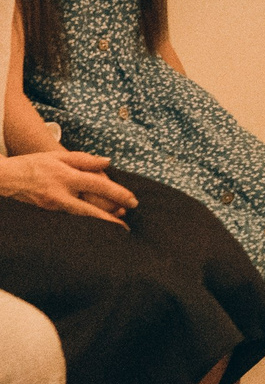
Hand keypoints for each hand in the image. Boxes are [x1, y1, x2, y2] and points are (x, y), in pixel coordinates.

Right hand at [0, 149, 135, 225]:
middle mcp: (60, 194)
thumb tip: (108, 163)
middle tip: (127, 225)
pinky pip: (70, 218)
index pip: (98, 185)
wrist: (5, 178)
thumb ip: (85, 160)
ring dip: (99, 223)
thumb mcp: (59, 156)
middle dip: (110, 219)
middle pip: (90, 210)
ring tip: (117, 227)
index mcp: (66, 176)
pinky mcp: (47, 213)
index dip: (118, 193)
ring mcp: (52, 206)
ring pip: (81, 218)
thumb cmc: (34, 164)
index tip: (133, 201)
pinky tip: (96, 225)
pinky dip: (85, 222)